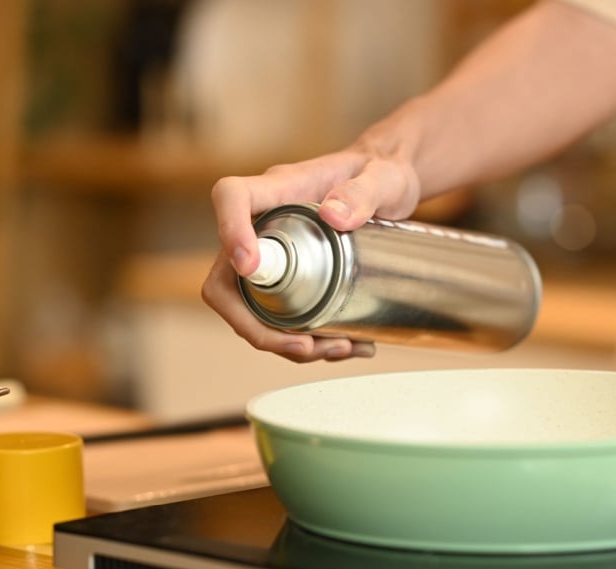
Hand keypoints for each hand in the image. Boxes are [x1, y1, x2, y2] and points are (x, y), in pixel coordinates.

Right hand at [202, 144, 421, 361]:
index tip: (250, 267)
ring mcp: (273, 256)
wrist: (389, 187)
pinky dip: (308, 344)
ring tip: (341, 348)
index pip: (231, 197)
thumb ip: (364, 191)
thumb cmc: (381, 172)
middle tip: (305, 346)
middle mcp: (263, 225)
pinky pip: (280, 319)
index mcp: (278, 190)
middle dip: (255, 326)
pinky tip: (349, 345)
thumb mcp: (384, 178)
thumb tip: (335, 217)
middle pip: (225, 280)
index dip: (228, 232)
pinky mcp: (289, 281)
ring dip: (285, 344)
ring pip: (252, 311)